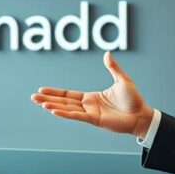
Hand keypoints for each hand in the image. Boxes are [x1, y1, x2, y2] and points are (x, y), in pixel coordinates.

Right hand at [31, 51, 153, 136]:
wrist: (141, 115)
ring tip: (40, 104)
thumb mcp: (123, 80)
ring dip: (53, 106)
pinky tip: (54, 111)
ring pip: (67, 109)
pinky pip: (77, 116)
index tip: (42, 91)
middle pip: (63, 102)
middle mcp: (88, 105)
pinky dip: (65, 114)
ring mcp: (90, 114)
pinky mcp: (95, 120)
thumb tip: (107, 53)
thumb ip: (113, 68)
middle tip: (33, 97)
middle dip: (48, 99)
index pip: (68, 95)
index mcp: (91, 97)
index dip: (55, 92)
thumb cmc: (133, 100)